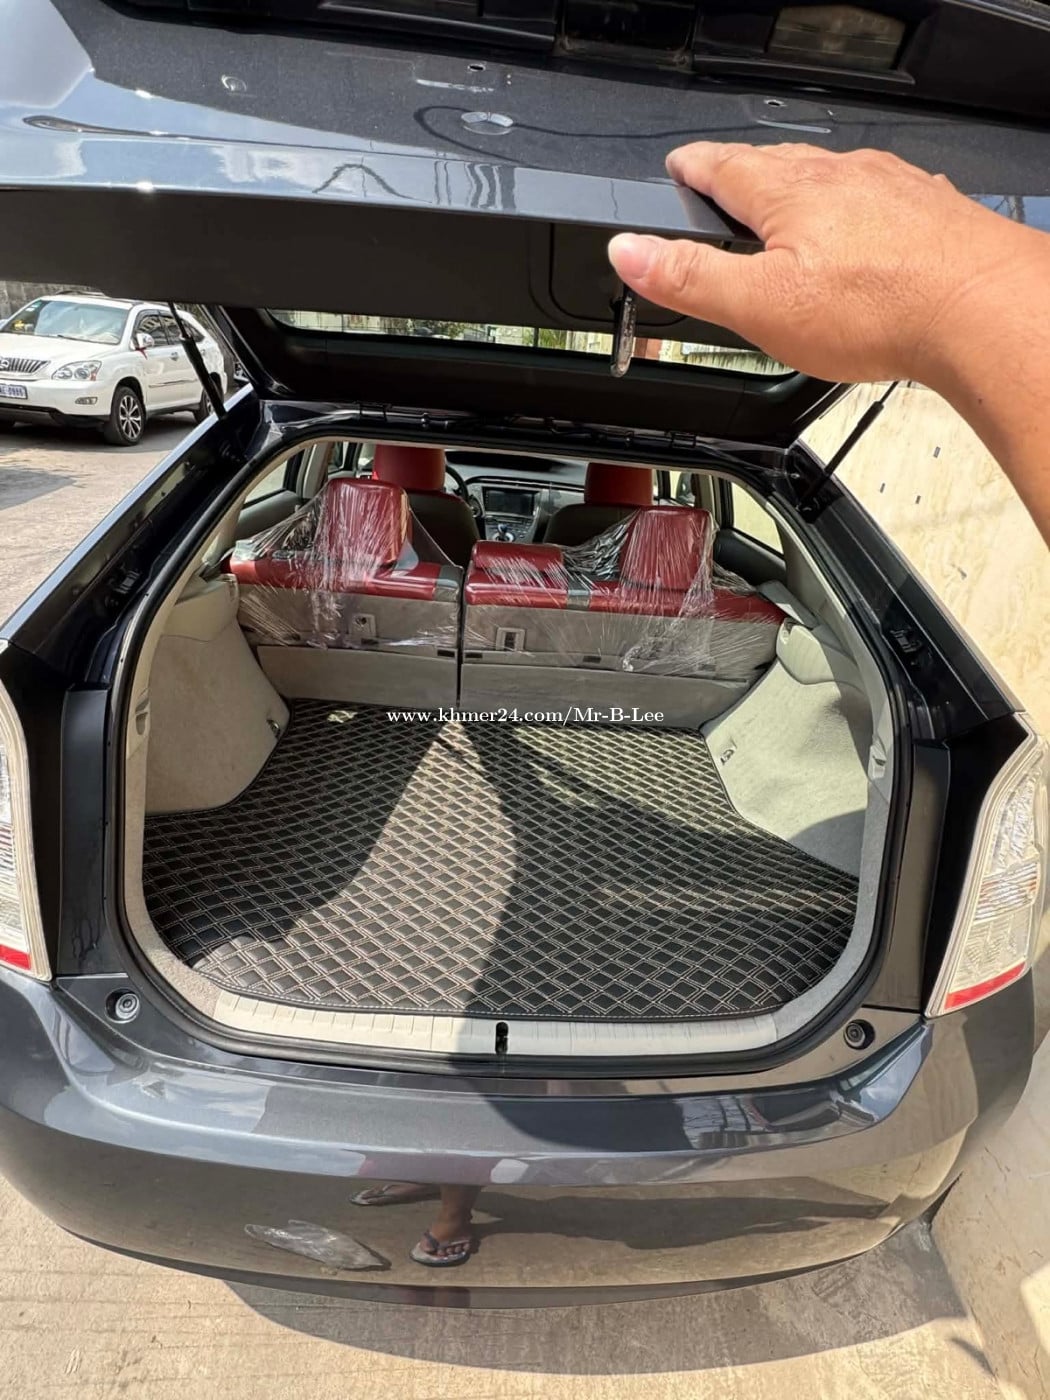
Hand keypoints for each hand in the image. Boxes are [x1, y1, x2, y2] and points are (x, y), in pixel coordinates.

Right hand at [608, 143, 1045, 388]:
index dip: (692, 167)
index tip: (678, 165)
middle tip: (725, 183)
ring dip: (804, 187)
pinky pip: (882, 197)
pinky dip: (860, 208)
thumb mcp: (759, 305)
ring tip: (790, 207)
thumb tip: (628, 249)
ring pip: (832, 176)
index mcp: (787, 193)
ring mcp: (889, 188)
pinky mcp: (928, 211)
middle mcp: (839, 176)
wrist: (976, 309)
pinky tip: (866, 229)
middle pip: (777, 164)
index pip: (723, 166)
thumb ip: (690, 277)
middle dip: (745, 173)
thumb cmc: (876, 307)